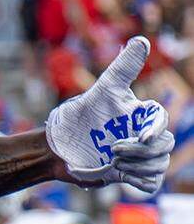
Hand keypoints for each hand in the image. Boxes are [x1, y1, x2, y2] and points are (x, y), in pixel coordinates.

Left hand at [45, 37, 172, 192]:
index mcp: (140, 115)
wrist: (58, 148)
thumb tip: (141, 40)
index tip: (140, 135)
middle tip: (112, 149)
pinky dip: (137, 180)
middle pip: (164, 145)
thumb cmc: (78, 117)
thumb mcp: (102, 91)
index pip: (160, 120)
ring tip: (111, 158)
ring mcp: (140, 156)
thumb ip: (123, 68)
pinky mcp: (133, 175)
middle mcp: (144, 134)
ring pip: (159, 165)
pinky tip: (118, 172)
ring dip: (135, 165)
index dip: (155, 128)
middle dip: (139, 150)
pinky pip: (151, 183)